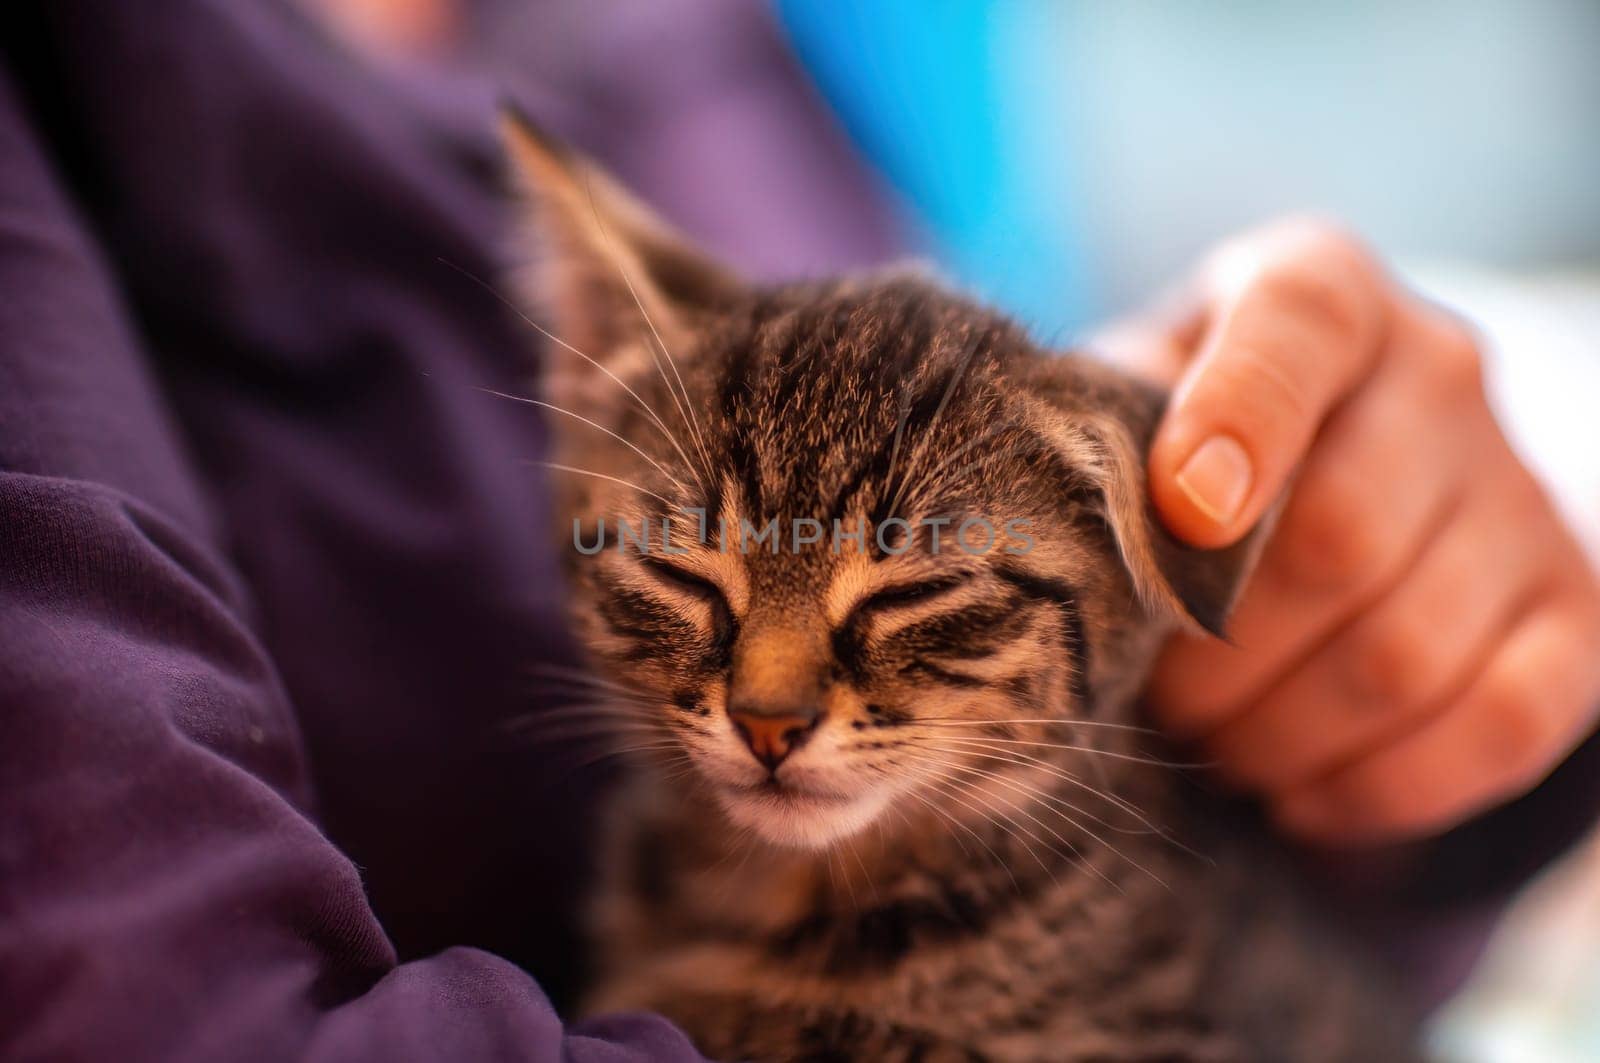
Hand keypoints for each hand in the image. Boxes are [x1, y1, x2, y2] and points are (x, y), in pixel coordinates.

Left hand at [1100, 218, 1599, 844]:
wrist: (1324, 474)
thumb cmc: (1178, 439)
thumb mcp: (1127, 403)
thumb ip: (1101, 438)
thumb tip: (1066, 542)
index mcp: (1319, 291)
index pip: (1296, 327)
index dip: (1239, 419)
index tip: (1182, 513)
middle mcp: (1439, 370)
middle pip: (1342, 534)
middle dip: (1220, 649)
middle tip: (1154, 695)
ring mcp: (1520, 490)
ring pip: (1408, 650)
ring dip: (1283, 731)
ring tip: (1213, 745)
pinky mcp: (1571, 606)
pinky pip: (1501, 723)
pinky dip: (1385, 785)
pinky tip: (1300, 796)